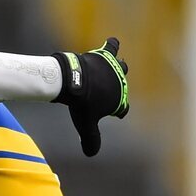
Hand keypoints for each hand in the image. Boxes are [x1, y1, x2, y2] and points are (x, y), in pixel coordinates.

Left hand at [51, 38, 129, 156]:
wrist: (74, 82)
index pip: (122, 108)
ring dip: (118, 67)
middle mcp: (119, 83)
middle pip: (122, 85)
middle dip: (117, 87)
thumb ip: (91, 139)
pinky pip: (112, 46)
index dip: (119, 111)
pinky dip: (112, 44)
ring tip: (115, 65)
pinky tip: (112, 41)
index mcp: (118, 101)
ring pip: (120, 66)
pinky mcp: (105, 56)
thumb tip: (91, 154)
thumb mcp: (86, 124)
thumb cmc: (80, 104)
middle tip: (108, 88)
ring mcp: (113, 69)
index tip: (116, 113)